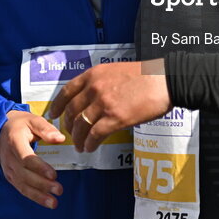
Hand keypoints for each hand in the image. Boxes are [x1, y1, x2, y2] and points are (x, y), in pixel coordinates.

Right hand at [0, 110, 65, 208]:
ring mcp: (8, 169)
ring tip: (54, 203)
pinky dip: (33, 196)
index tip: (54, 175)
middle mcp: (9, 158)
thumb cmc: (19, 125)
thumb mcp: (32, 120)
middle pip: (25, 175)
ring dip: (38, 196)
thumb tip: (60, 138)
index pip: (26, 158)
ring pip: (22, 185)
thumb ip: (46, 129)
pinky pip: (21, 188)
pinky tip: (46, 201)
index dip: (39, 168)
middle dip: (42, 185)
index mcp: (14, 142)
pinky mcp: (10, 176)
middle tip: (59, 190)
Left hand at [48, 59, 170, 153]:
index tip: (53, 114)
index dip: (58, 105)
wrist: (164, 79)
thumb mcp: (116, 70)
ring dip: (78, 139)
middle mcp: (94, 88)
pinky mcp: (115, 118)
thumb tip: (95, 97)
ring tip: (80, 146)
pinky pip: (95, 135)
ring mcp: (104, 104)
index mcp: (94, 75)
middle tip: (70, 134)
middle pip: (72, 111)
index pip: (67, 91)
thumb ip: (102, 82)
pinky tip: (90, 148)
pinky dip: (90, 144)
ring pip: (81, 125)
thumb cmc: (146, 75)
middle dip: (68, 126)